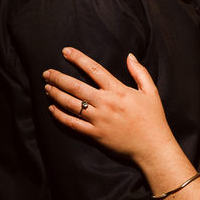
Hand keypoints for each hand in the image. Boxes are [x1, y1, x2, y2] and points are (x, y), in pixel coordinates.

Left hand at [44, 48, 175, 164]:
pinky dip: (60, 116)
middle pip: (76, 86)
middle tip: (46, 73)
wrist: (153, 148)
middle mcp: (105, 103)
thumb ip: (139, 72)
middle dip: (58, 78)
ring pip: (71, 104)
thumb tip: (129, 56)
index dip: (78, 58)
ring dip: (56, 94)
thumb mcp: (151, 91)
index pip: (93, 69)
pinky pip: (73, 124)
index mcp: (118, 90)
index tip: (65, 51)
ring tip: (47, 88)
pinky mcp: (95, 135)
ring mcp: (98, 120)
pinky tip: (52, 109)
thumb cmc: (153, 119)